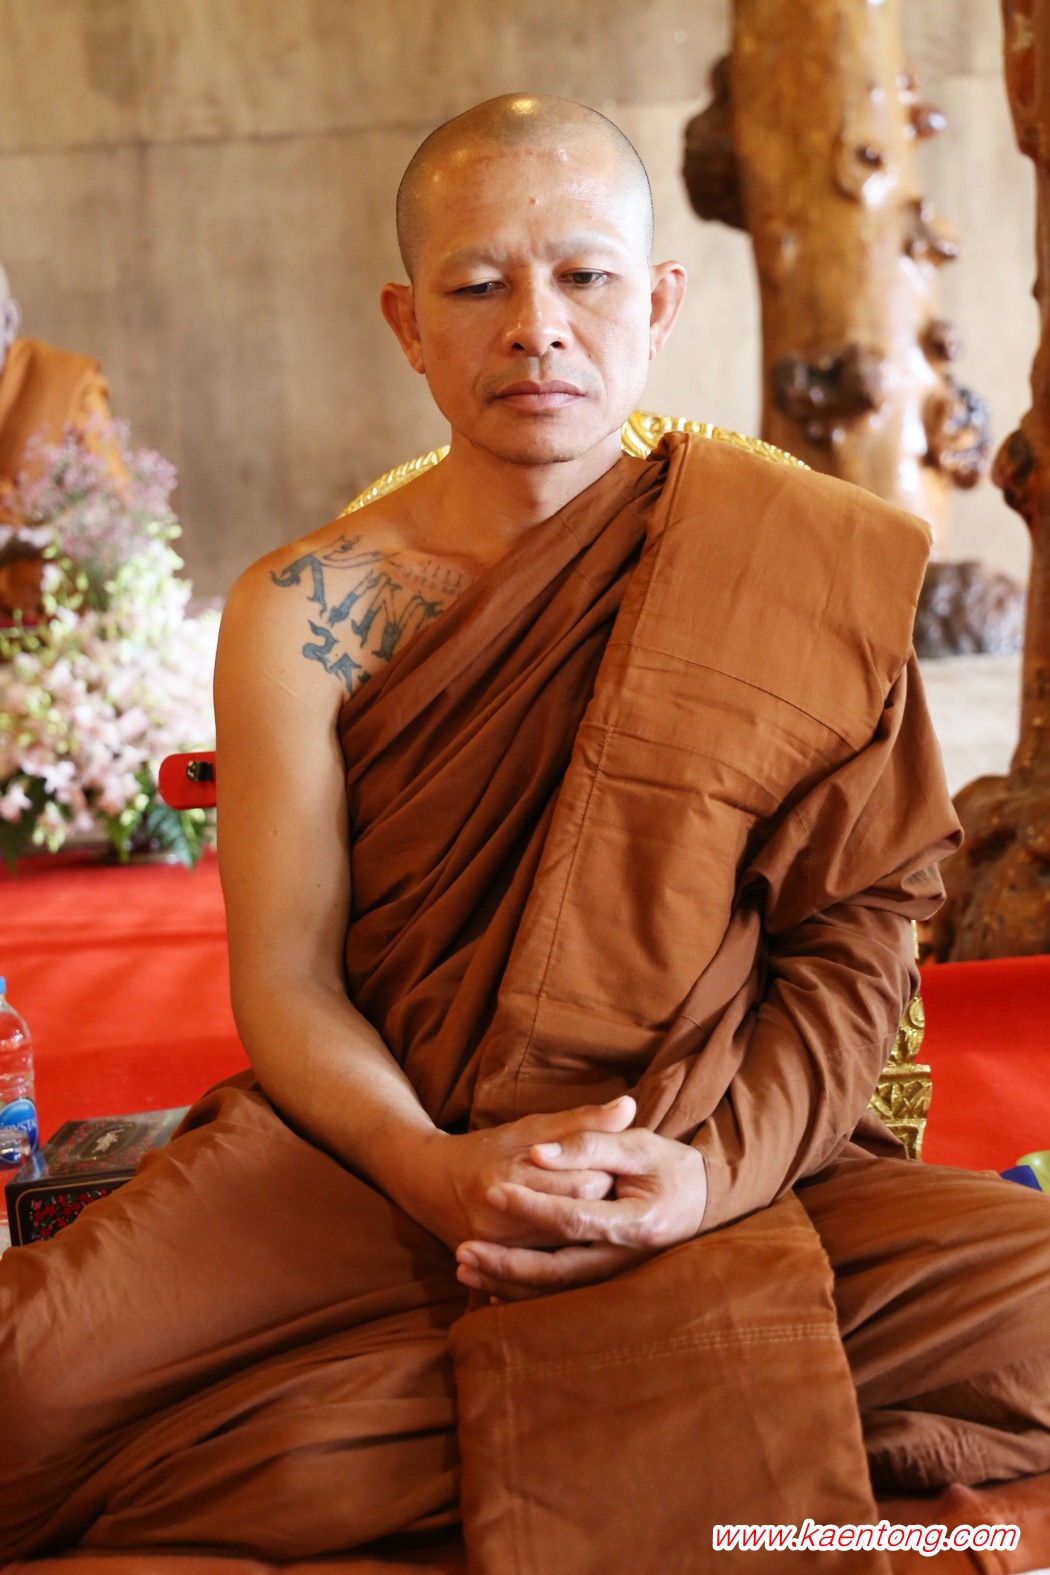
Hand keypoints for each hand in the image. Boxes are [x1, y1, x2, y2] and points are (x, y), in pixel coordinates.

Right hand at [390, 1096, 637, 1251]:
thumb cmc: (489, 1148)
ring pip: (567, 1249)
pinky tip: (580, 1246)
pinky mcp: (498, 1263)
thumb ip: (583, 1121)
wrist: (431, 1183)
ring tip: (595, 1215)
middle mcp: (505, 1213)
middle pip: (579, 1218)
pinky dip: (568, 1257)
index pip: (585, 1181)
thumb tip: (629, 1107)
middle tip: (610, 1194)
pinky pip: (547, 1271)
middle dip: (600, 1206)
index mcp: (516, 1170)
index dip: (607, 1174)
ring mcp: (499, 1244)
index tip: (616, 1168)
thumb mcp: (533, 1127)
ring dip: (587, 1233)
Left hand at [455, 1112, 706, 1300]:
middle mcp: (626, 1259)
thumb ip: (589, 1143)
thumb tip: (538, 1153)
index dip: (531, 1207)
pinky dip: (524, 1296)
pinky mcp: (607, 1284)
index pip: (574, 1219)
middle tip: (461, 1250)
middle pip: (557, 1270)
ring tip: (464, 1269)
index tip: (492, 1191)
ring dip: (506, 1283)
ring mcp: (617, 1278)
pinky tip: (490, 1292)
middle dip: (506, 1263)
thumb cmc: (672, 1168)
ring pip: (555, 1291)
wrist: (706, 1203)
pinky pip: (561, 1298)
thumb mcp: (639, 1145)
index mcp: (636, 1222)